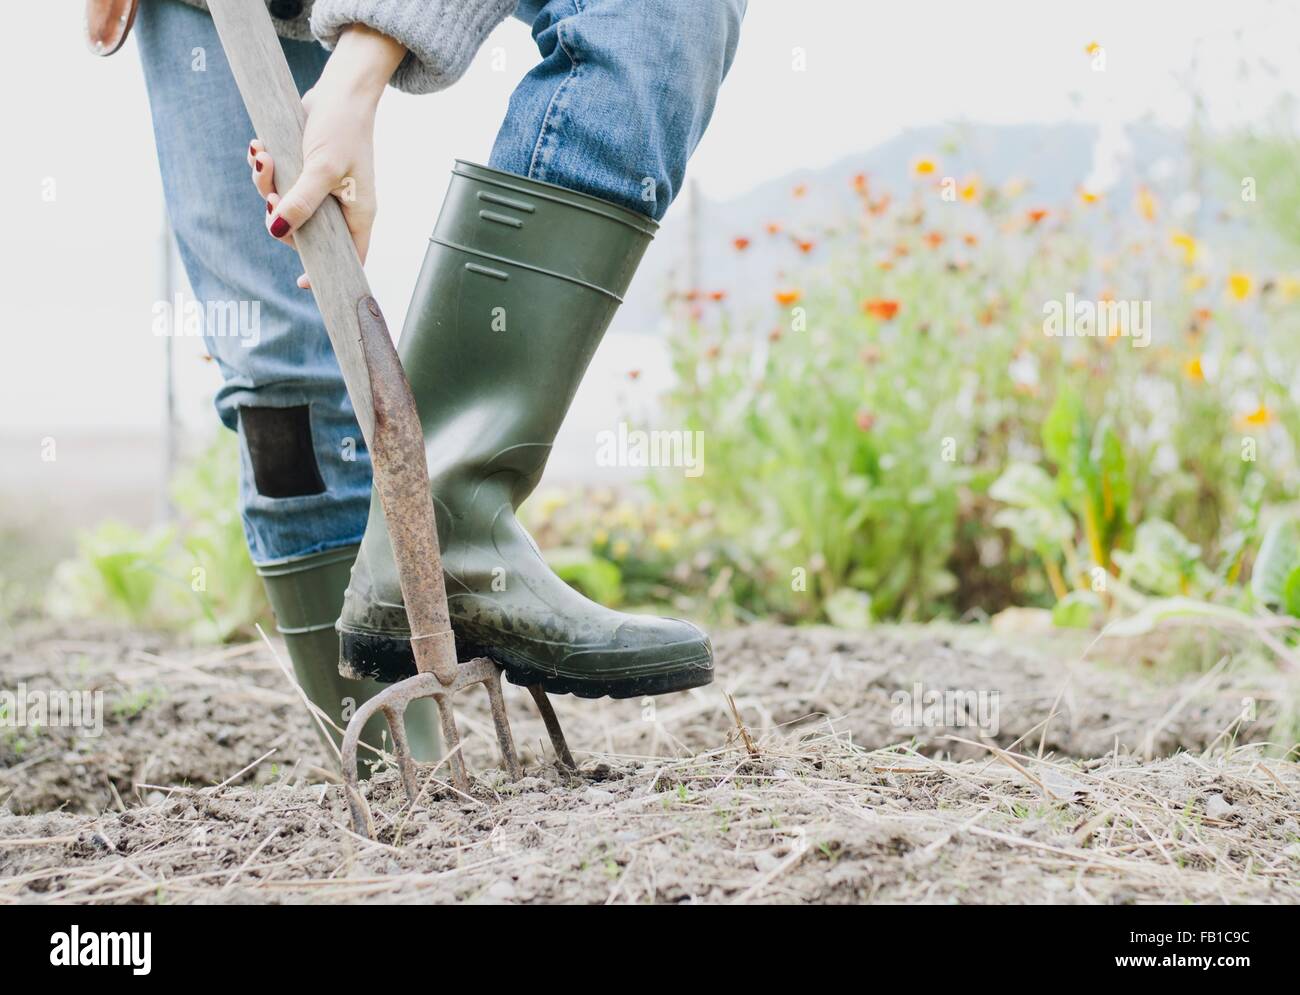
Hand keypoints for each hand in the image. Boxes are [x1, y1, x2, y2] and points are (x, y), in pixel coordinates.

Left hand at [247, 24, 405, 288]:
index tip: (302, 282)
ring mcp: (323, 188)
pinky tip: (261, 148)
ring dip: (266, 184)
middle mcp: (342, 206)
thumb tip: (277, 231)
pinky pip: (280, 182)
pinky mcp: (305, 169)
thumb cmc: (342, 129)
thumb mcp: (321, 169)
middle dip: (280, 215)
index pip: (349, 257)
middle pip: (306, 232)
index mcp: (358, 214)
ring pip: (287, 204)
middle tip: (270, 196)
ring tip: (263, 157)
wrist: (341, 89)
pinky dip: (266, 169)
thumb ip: (301, 202)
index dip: (327, 272)